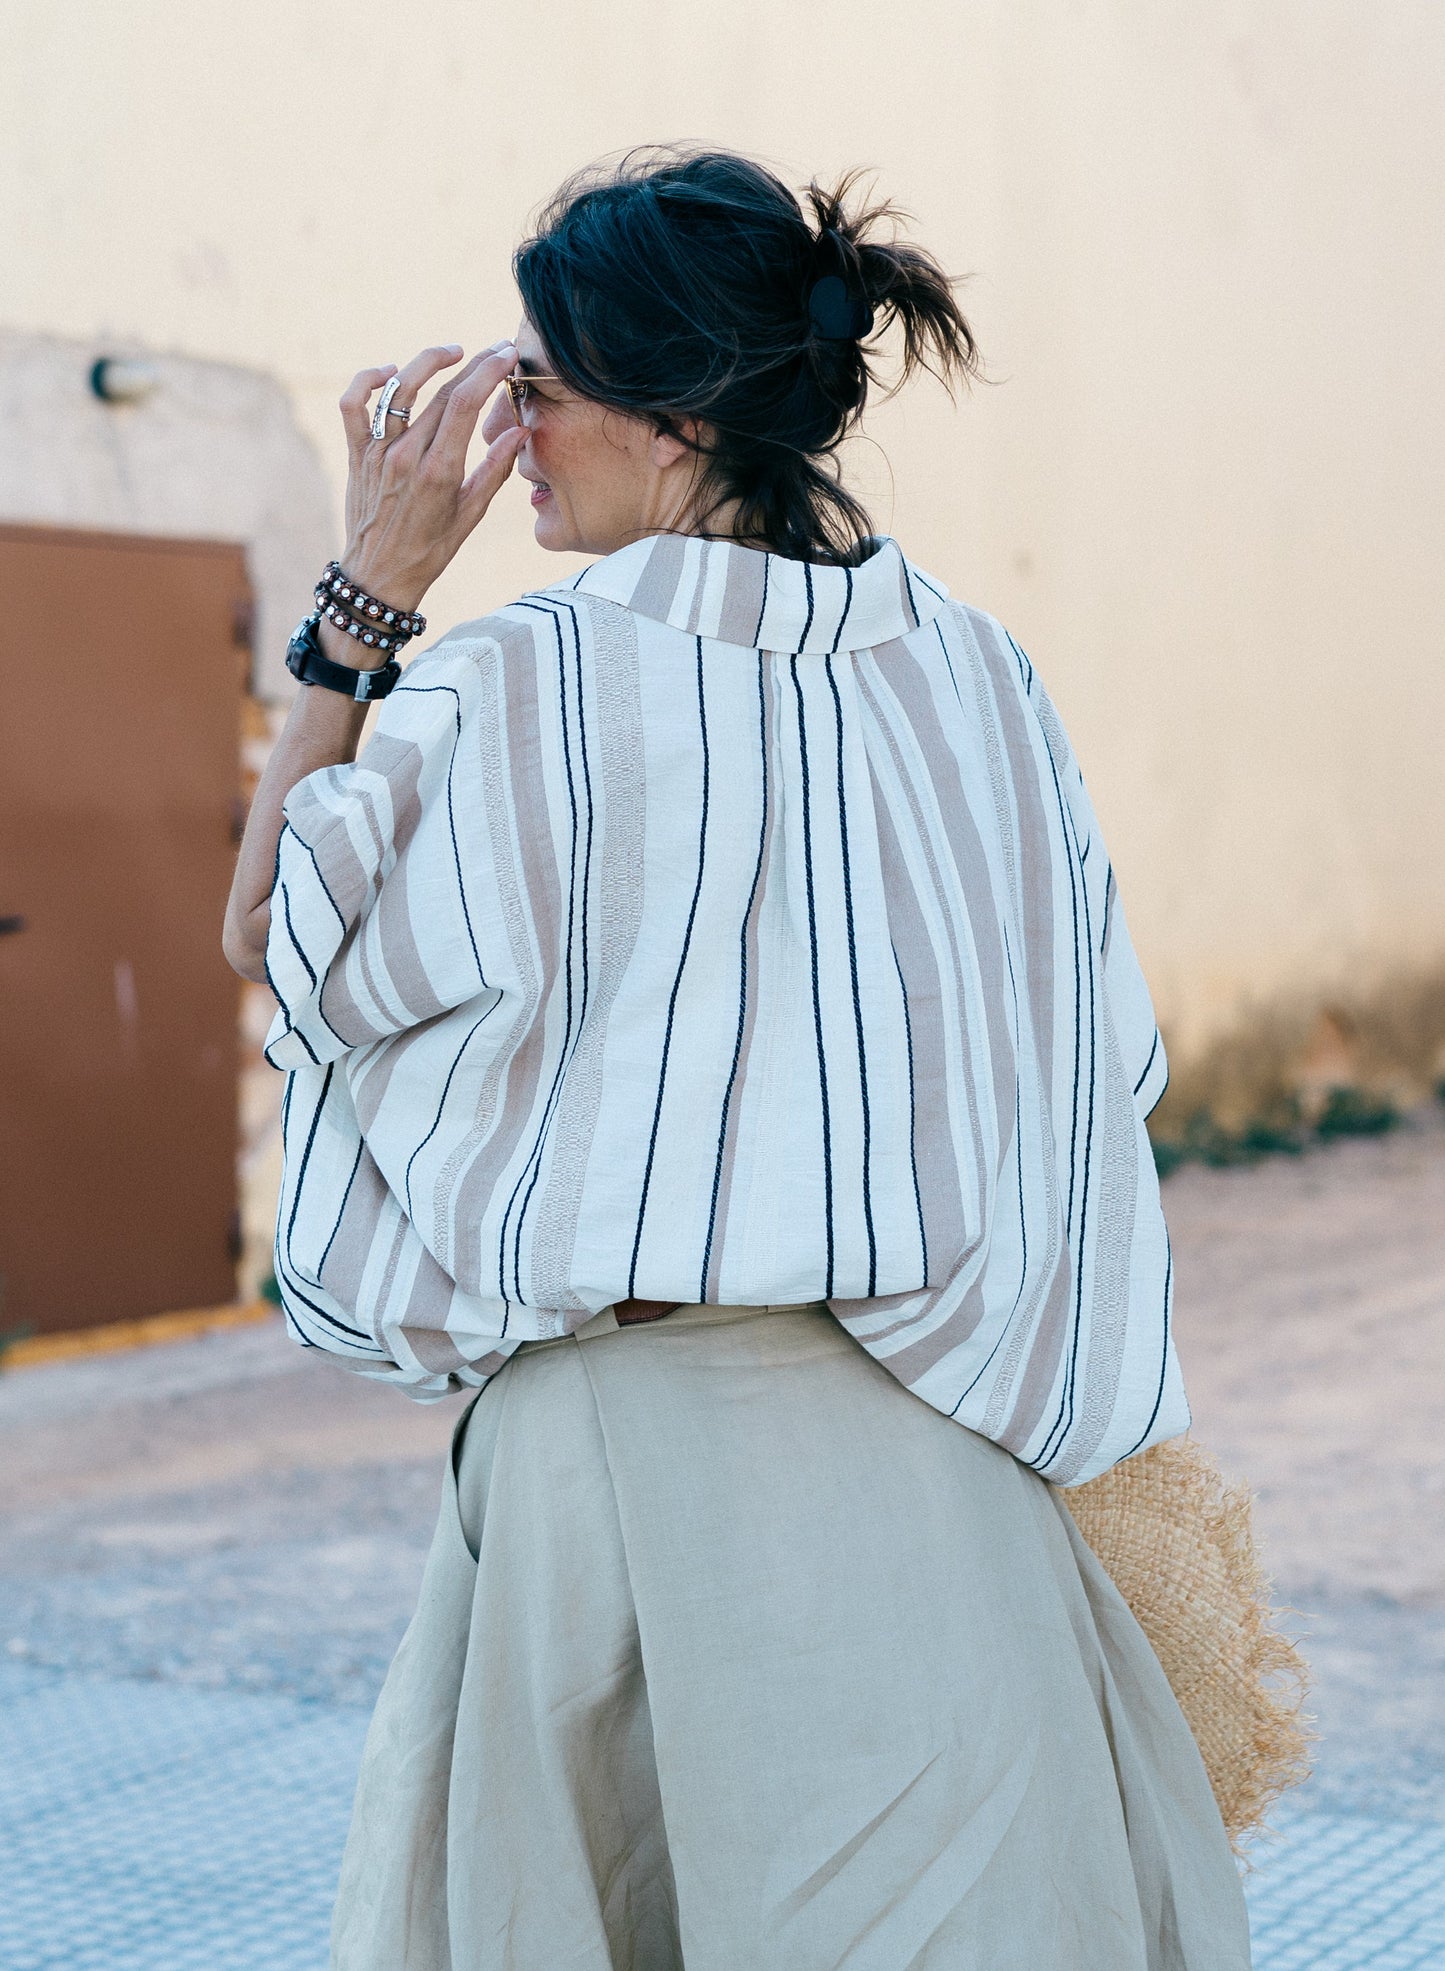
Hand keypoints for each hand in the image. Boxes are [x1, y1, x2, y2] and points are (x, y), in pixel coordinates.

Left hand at [334, 341, 526, 616]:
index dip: (489, 371)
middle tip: (494, 350)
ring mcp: (377, 452)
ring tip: (452, 352)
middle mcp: (406, 456)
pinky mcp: (356, 454)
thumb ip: (495, 470)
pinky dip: (368, 381)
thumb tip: (520, 431)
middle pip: (441, 392)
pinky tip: (390, 372)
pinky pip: (354, 405)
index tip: (507, 355)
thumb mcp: (471, 515)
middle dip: (473, 364)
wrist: (379, 577)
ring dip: (427, 362)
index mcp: (439, 471)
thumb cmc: (431, 551)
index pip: (466, 403)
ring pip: (399, 388)